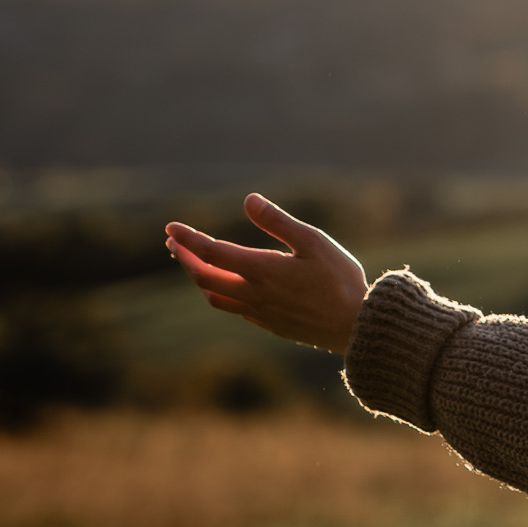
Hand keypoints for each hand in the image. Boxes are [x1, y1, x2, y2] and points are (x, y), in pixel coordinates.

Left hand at [165, 194, 368, 355]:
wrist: (356, 326)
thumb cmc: (340, 280)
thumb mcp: (314, 242)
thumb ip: (278, 221)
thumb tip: (249, 200)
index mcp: (261, 270)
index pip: (211, 252)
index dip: (188, 238)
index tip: (170, 227)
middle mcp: (253, 294)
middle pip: (204, 277)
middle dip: (185, 258)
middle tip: (174, 243)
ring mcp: (260, 313)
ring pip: (215, 297)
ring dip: (199, 278)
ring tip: (194, 264)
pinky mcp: (270, 325)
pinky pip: (235, 309)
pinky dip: (221, 294)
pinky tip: (229, 287)